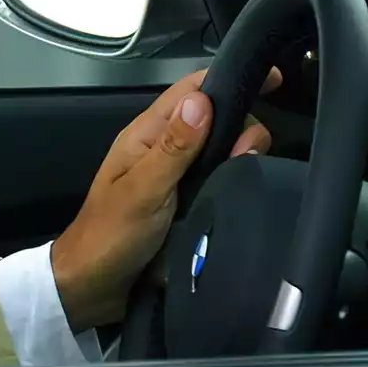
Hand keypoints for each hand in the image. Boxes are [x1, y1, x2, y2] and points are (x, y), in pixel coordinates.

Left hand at [49, 66, 277, 332]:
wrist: (93, 287)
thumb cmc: (108, 236)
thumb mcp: (143, 190)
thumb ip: (173, 147)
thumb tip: (202, 100)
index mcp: (146, 136)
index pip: (191, 91)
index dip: (229, 79)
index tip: (273, 79)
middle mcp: (164, 150)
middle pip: (216, 119)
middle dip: (242, 129)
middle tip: (246, 158)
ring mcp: (176, 178)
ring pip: (222, 151)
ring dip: (241, 158)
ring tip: (243, 179)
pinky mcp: (188, 204)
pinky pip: (220, 182)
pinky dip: (235, 182)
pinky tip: (245, 194)